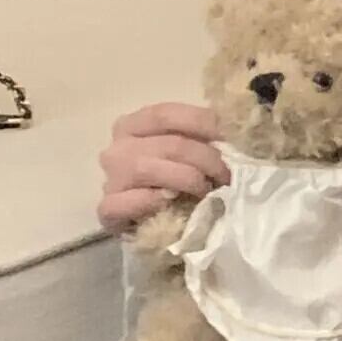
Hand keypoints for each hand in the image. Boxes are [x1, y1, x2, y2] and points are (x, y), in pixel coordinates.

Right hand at [96, 102, 230, 236]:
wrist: (156, 226)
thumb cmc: (175, 183)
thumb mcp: (186, 153)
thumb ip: (200, 138)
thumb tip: (232, 130)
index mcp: (133, 125)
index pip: (166, 114)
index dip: (203, 122)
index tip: (232, 137)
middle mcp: (117, 148)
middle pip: (168, 144)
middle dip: (206, 159)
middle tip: (227, 175)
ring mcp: (110, 179)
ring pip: (147, 168)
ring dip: (187, 179)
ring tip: (207, 191)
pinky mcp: (108, 210)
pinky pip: (126, 201)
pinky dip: (151, 201)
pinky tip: (170, 203)